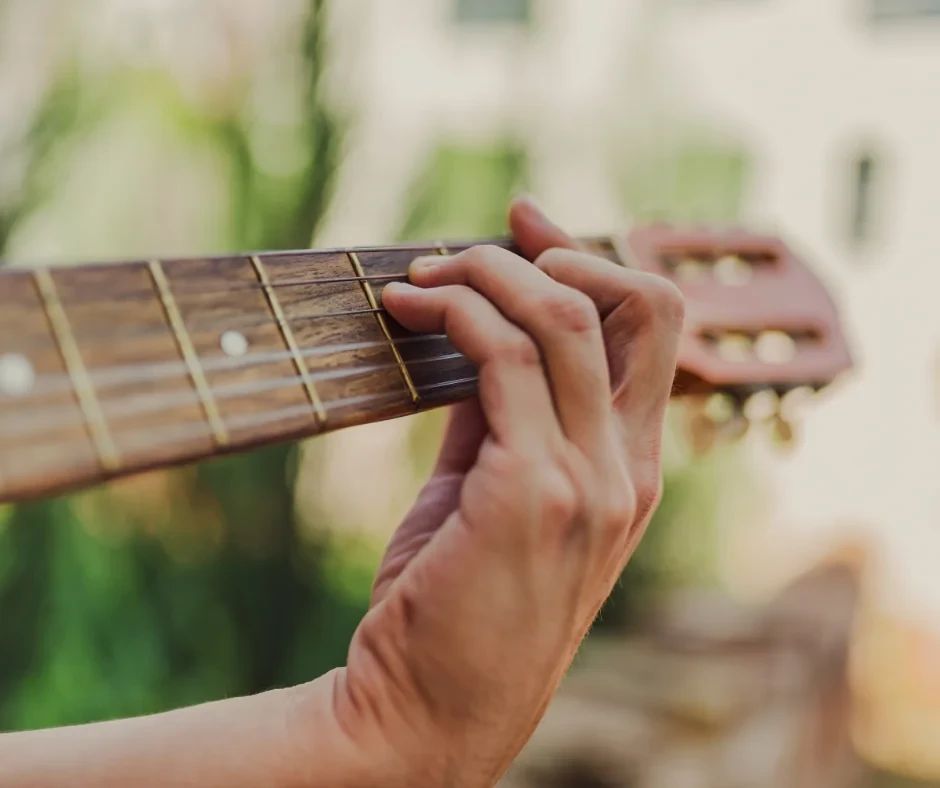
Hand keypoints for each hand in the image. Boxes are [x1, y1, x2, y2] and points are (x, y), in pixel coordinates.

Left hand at [334, 198, 684, 784]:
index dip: (597, 262)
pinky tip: (405, 307)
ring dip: (484, 273)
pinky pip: (499, 360)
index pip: (655, 332)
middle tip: (465, 245)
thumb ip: (502, 418)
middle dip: (548, 252)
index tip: (526, 228)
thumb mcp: (494, 499)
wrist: (423, 714)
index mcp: (632, 472)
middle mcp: (629, 472)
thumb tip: (473, 336)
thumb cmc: (455, 606)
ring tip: (418, 274)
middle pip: (635, 307)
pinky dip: (454, 311)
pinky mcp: (531, 492)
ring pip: (562, 319)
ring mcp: (590, 483)